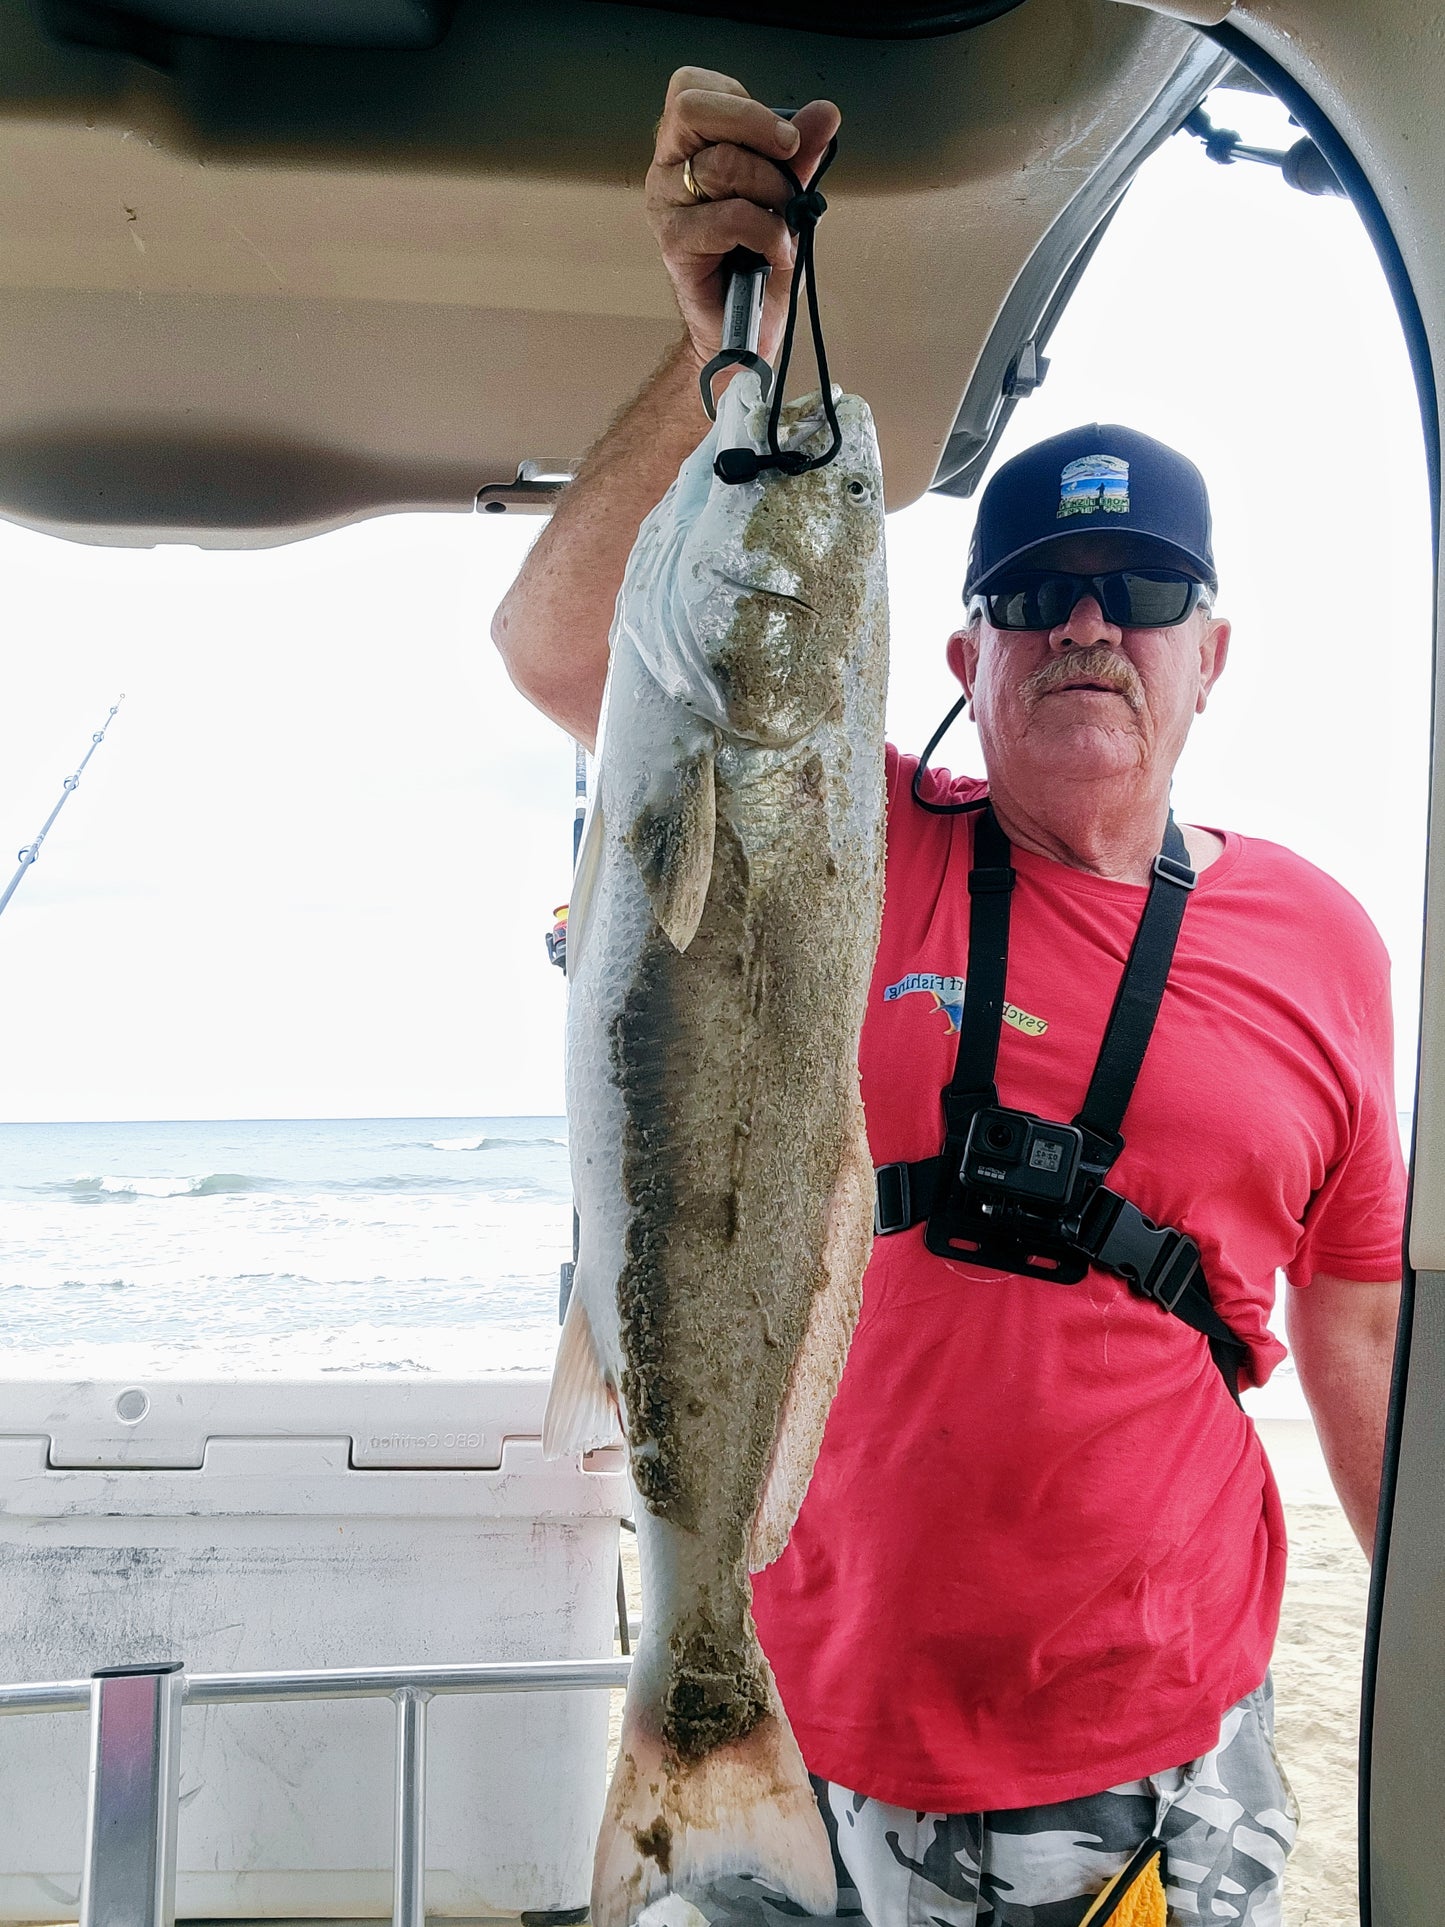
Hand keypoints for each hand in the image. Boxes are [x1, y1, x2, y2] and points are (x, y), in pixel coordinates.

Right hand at [646, 66, 840, 371]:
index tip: (779, 133)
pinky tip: (774, 249)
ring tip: (784, 218)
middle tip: (790, 151)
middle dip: (754, 123)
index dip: (740, 99)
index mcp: (686, 147)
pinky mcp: (675, 244)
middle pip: (693, 109)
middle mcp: (668, 170)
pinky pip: (730, 217)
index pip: (692, 87)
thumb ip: (799, 155)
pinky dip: (766, 230)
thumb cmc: (757, 262)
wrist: (742, 330)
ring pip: (721, 164)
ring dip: (770, 189)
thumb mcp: (786, 196)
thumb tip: (826, 114)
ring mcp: (667, 206)